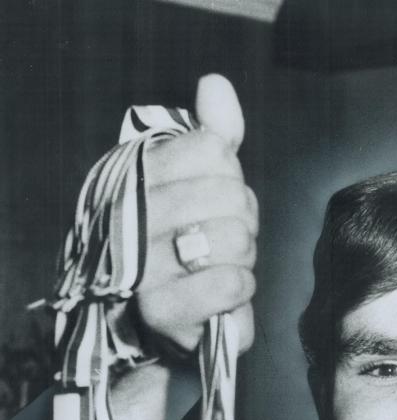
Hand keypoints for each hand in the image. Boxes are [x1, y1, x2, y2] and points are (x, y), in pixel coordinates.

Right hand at [136, 74, 257, 353]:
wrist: (157, 331)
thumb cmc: (181, 253)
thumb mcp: (194, 187)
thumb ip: (211, 134)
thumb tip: (216, 85)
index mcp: (130, 176)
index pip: (211, 149)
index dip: (230, 178)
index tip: (214, 203)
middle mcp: (126, 217)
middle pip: (230, 194)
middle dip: (242, 222)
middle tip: (221, 244)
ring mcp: (140, 268)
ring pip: (234, 238)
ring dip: (243, 258)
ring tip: (219, 269)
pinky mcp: (162, 314)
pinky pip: (231, 283)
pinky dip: (242, 291)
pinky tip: (224, 295)